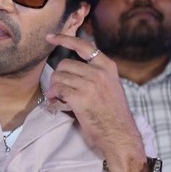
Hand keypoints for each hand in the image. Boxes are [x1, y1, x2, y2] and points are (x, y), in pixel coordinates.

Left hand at [45, 34, 144, 169]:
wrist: (120, 135)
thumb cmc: (112, 114)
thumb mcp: (109, 87)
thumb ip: (94, 75)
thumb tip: (67, 72)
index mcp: (107, 67)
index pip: (84, 46)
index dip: (64, 39)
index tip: (50, 37)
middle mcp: (100, 72)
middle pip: (65, 64)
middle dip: (57, 77)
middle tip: (58, 91)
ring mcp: (91, 84)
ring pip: (59, 77)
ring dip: (54, 89)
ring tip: (59, 99)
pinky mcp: (81, 97)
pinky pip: (58, 90)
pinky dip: (54, 98)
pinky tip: (59, 104)